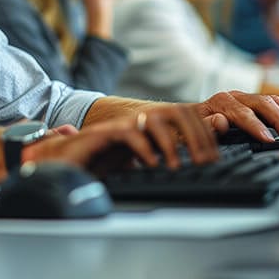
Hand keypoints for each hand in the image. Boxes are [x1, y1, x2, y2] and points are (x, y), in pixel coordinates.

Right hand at [25, 103, 216, 169]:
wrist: (65, 159)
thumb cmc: (105, 160)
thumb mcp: (143, 157)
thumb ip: (170, 150)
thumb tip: (202, 151)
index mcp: (152, 124)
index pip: (187, 117)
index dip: (204, 134)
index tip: (213, 157)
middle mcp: (140, 119)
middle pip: (178, 113)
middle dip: (195, 136)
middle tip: (204, 161)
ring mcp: (123, 124)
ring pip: (155, 120)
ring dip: (170, 143)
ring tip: (176, 166)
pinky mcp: (104, 133)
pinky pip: (128, 134)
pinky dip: (143, 148)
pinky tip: (151, 164)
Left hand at [196, 91, 278, 142]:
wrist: (186, 117)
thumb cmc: (190, 127)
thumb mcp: (191, 129)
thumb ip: (207, 125)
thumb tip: (221, 121)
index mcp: (221, 102)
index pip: (244, 113)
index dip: (258, 127)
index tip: (270, 139)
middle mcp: (237, 96)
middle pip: (265, 104)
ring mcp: (248, 98)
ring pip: (275, 103)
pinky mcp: (256, 103)